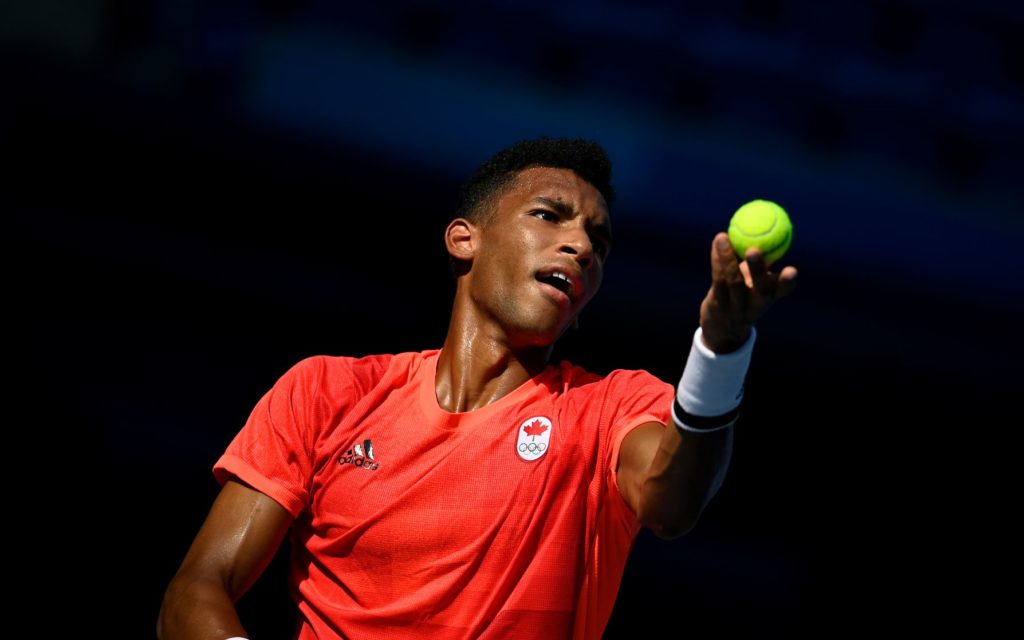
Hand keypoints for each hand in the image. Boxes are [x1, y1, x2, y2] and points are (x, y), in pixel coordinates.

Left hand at [699, 232, 797, 352]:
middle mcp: (756, 305)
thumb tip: (766, 226)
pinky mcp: (718, 307)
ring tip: (722, 237)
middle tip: (753, 250)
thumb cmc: (744, 295)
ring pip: (732, 283)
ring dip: (727, 259)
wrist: (722, 329)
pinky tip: (717, 244)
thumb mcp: (756, 281)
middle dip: (758, 270)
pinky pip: (717, 280)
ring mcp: (736, 309)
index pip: (782, 291)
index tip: (792, 270)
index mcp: (770, 297)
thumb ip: (763, 259)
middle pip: (759, 290)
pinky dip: (717, 260)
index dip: (787, 282)